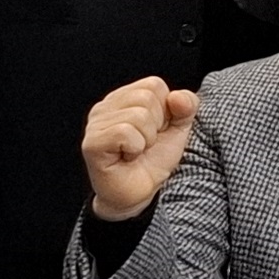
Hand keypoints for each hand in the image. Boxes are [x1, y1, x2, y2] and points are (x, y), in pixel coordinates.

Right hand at [80, 78, 198, 221]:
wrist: (139, 194)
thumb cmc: (153, 160)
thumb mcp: (178, 129)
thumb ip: (186, 107)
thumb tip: (179, 96)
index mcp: (124, 98)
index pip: (154, 85)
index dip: (166, 110)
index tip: (157, 130)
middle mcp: (105, 106)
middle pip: (146, 98)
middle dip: (156, 126)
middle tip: (146, 143)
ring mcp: (95, 124)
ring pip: (138, 116)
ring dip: (147, 140)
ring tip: (137, 151)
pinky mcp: (92, 142)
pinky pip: (125, 133)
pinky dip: (136, 148)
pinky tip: (128, 157)